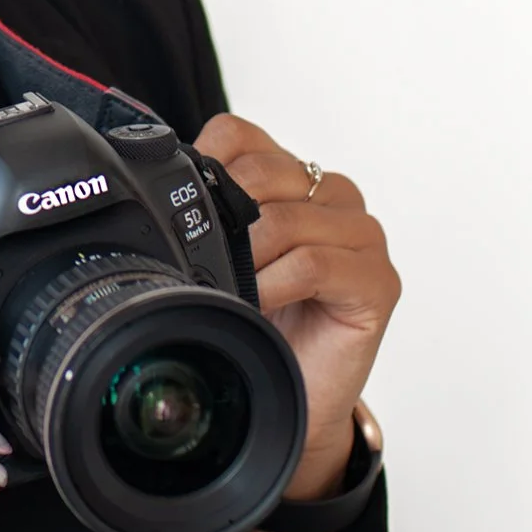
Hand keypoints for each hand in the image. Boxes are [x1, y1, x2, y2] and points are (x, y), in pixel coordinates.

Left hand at [194, 114, 401, 499]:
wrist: (294, 397)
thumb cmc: (259, 323)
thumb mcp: (220, 258)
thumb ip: (205, 212)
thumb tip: (153, 181)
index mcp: (292, 177)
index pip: (239, 135)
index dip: (204, 169)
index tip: (184, 215)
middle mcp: (332, 196)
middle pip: (262, 172)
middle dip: (224, 221)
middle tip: (206, 265)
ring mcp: (362, 236)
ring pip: (288, 218)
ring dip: (246, 259)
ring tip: (232, 291)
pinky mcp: (378, 280)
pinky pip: (316, 263)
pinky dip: (275, 284)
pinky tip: (259, 304)